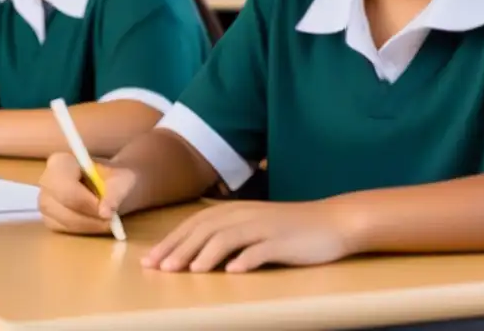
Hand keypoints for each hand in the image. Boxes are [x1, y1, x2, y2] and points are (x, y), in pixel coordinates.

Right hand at [38, 152, 136, 235]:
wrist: (114, 187)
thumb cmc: (115, 178)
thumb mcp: (123, 180)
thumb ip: (116, 192)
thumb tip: (105, 212)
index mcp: (60, 162)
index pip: (64, 186)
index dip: (85, 202)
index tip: (106, 210)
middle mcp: (47, 180)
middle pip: (60, 205)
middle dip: (87, 216)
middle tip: (109, 219)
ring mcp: (45, 200)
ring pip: (61, 220)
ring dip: (87, 225)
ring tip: (106, 221)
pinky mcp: (49, 218)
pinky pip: (62, 230)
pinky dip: (82, 230)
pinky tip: (96, 224)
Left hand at [142, 200, 356, 272]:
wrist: (333, 222)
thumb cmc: (290, 228)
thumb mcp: (254, 226)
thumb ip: (228, 234)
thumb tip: (195, 253)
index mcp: (235, 212)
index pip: (195, 224)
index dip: (171, 241)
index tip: (150, 260)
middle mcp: (246, 215)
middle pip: (205, 230)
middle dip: (179, 249)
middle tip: (159, 268)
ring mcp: (265, 227)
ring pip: (228, 238)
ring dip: (206, 254)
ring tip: (189, 271)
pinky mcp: (284, 241)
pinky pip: (261, 250)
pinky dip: (245, 259)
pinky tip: (232, 272)